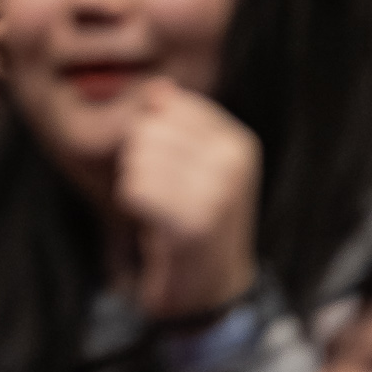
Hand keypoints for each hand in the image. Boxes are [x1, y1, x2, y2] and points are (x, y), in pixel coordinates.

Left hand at [114, 80, 261, 320]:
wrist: (211, 284)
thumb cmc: (195, 213)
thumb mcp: (194, 160)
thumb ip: (175, 121)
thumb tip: (157, 87)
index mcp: (238, 142)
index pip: (168, 105)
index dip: (152, 132)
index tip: (171, 166)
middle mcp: (234, 163)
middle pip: (148, 129)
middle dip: (140, 159)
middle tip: (163, 192)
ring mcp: (218, 193)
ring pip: (138, 158)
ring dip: (136, 183)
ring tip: (161, 207)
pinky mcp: (194, 224)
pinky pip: (134, 190)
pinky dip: (133, 205)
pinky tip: (153, 222)